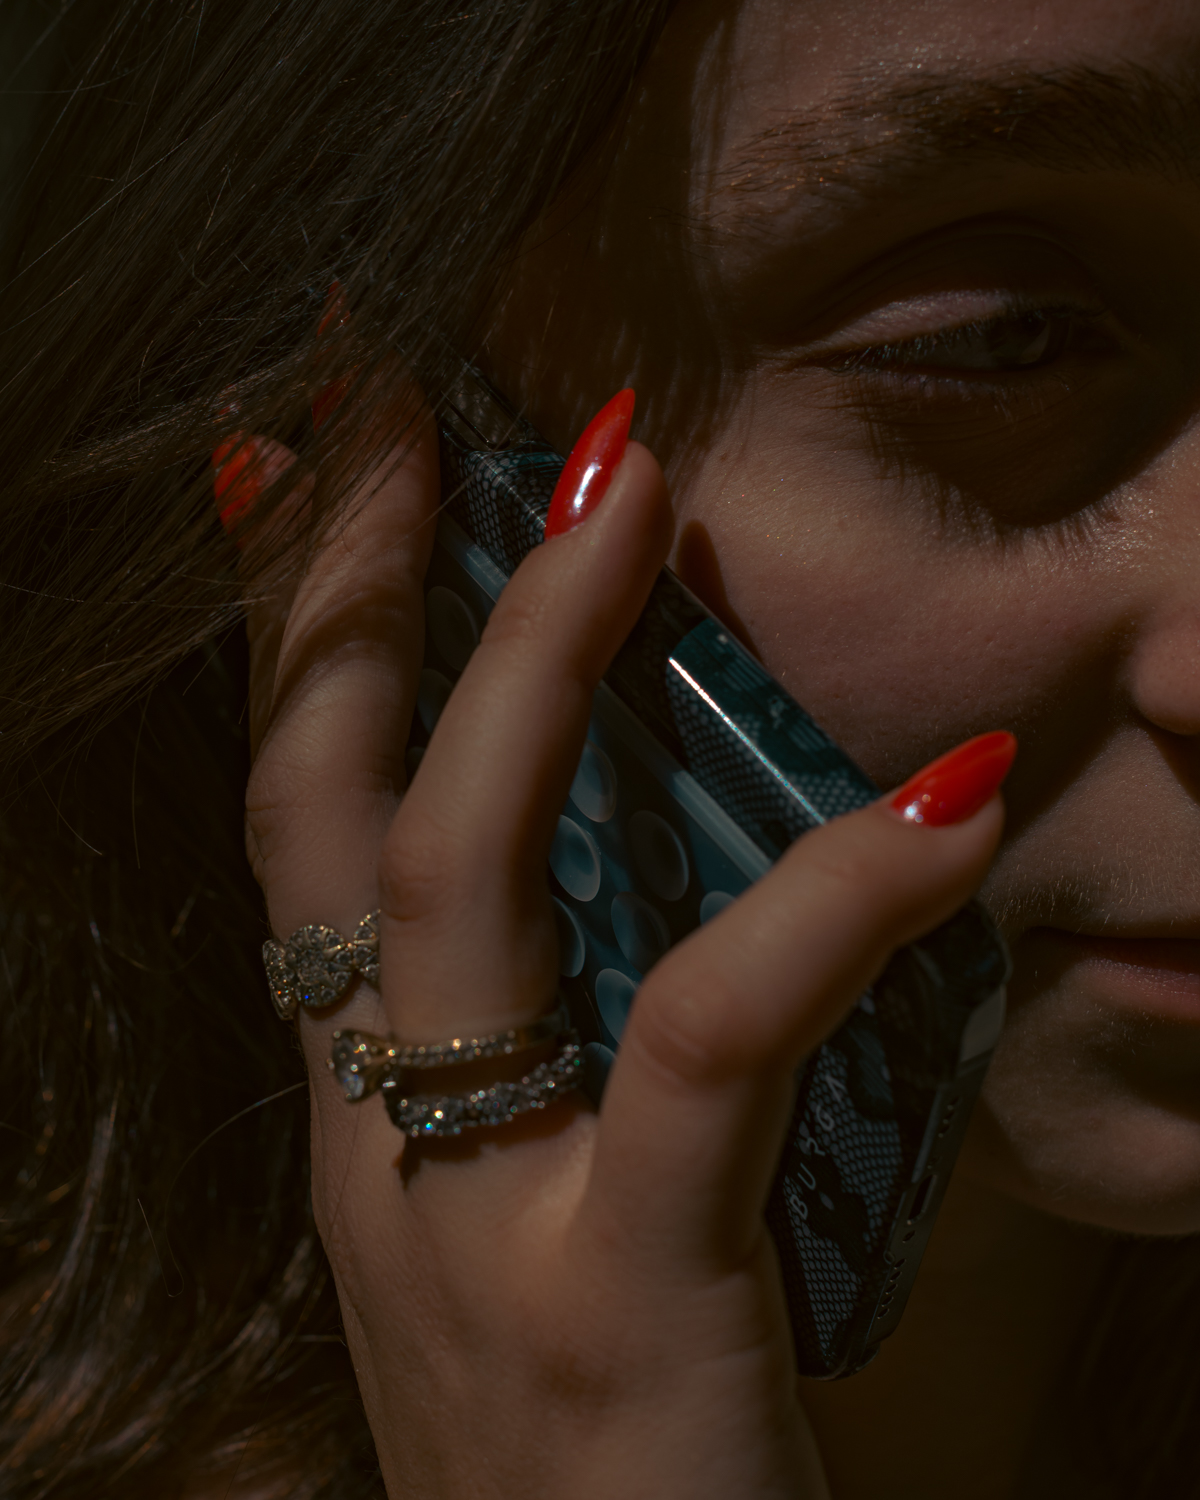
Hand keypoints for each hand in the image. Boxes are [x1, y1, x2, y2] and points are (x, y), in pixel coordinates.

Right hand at [235, 395, 1004, 1498]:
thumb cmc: (593, 1437)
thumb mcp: (523, 1219)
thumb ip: (535, 1062)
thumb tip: (608, 887)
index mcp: (359, 1113)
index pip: (291, 827)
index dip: (279, 640)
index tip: (294, 467)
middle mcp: (373, 1142)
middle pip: (325, 805)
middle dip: (348, 585)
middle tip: (398, 400)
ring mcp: (475, 1217)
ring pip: (460, 875)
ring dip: (535, 658)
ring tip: (626, 490)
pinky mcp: (617, 1296)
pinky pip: (715, 1043)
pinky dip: (829, 903)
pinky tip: (951, 795)